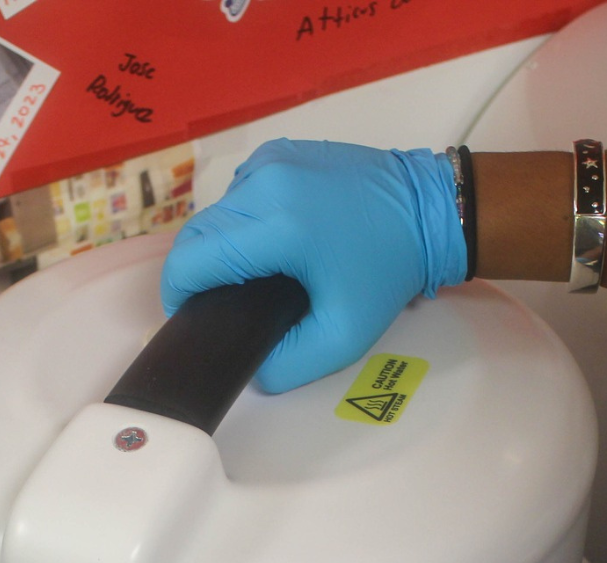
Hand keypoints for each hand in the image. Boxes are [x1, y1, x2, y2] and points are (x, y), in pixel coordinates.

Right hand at [161, 140, 465, 393]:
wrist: (428, 210)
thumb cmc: (388, 270)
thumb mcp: (343, 335)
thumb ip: (289, 364)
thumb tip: (252, 368)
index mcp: (276, 225)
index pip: (191, 259)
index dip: (178, 294)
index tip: (190, 315)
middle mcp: (264, 183)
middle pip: (196, 233)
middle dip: (196, 271)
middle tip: (220, 302)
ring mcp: (270, 160)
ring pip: (215, 211)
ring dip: (221, 244)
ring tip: (253, 272)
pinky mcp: (280, 151)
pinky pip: (239, 191)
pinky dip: (243, 219)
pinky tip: (273, 240)